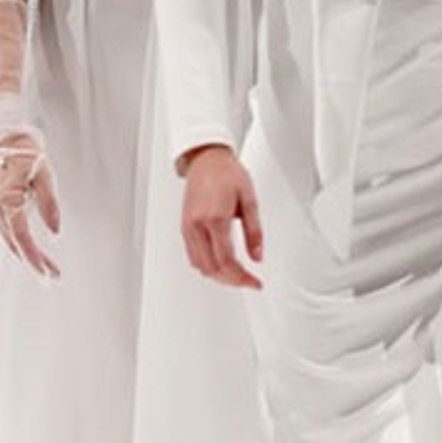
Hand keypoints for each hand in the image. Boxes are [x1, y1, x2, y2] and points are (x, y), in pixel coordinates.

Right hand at [0, 131, 61, 278]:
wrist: (6, 138)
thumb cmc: (26, 153)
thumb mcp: (44, 174)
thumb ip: (48, 203)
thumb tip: (55, 231)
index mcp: (5, 199)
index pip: (20, 236)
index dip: (34, 256)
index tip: (47, 271)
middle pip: (15, 243)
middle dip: (34, 262)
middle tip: (53, 276)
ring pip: (11, 240)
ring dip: (28, 255)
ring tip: (48, 269)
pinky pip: (9, 232)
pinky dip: (21, 245)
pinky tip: (33, 252)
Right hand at [180, 145, 262, 289]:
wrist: (205, 159)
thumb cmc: (227, 173)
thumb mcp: (249, 200)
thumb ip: (254, 232)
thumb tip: (257, 256)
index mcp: (215, 219)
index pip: (227, 261)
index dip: (242, 278)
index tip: (255, 283)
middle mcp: (197, 225)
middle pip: (212, 268)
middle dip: (232, 280)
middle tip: (249, 281)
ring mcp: (188, 227)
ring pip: (200, 265)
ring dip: (218, 275)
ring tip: (236, 274)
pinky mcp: (184, 226)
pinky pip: (192, 255)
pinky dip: (206, 265)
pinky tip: (220, 263)